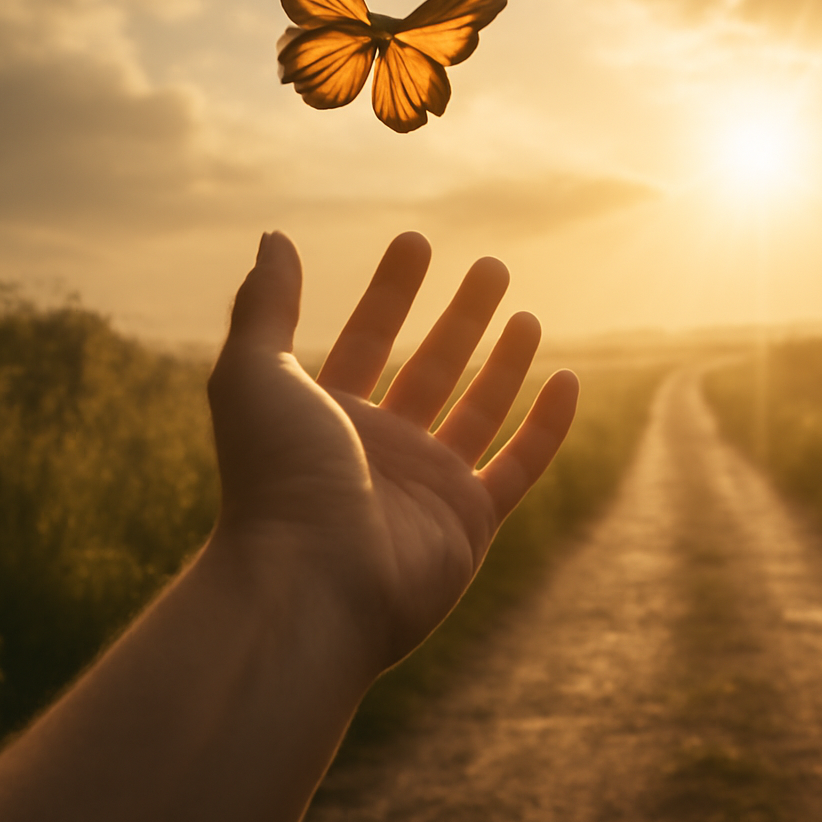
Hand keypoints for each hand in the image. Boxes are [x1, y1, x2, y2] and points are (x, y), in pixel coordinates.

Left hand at [205, 231, 577, 672]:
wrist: (311, 582)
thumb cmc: (278, 476)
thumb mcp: (255, 374)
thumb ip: (265, 306)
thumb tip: (274, 239)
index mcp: (327, 417)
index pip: (366, 340)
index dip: (390, 292)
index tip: (417, 242)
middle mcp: (379, 451)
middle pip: (430, 369)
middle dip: (460, 318)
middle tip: (491, 266)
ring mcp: (427, 488)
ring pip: (478, 411)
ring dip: (504, 362)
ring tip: (526, 313)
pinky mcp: (470, 523)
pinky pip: (519, 466)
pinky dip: (547, 426)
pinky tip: (567, 381)